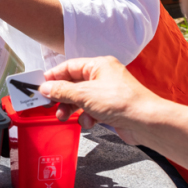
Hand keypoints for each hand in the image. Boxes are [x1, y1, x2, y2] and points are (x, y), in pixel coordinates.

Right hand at [39, 56, 161, 144]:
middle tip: (49, 105)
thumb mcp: (85, 94)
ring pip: (81, 99)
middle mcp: (103, 77)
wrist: (146, 122)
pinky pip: (91, 110)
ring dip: (71, 108)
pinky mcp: (111, 108)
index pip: (69, 67)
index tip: (40, 86)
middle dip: (61, 96)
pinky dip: (87, 117)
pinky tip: (89, 122)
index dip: (53, 77)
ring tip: (63, 117)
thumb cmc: (121, 102)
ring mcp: (107, 93)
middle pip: (73, 84)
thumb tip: (45, 87)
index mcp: (98, 65)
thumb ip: (62, 90)